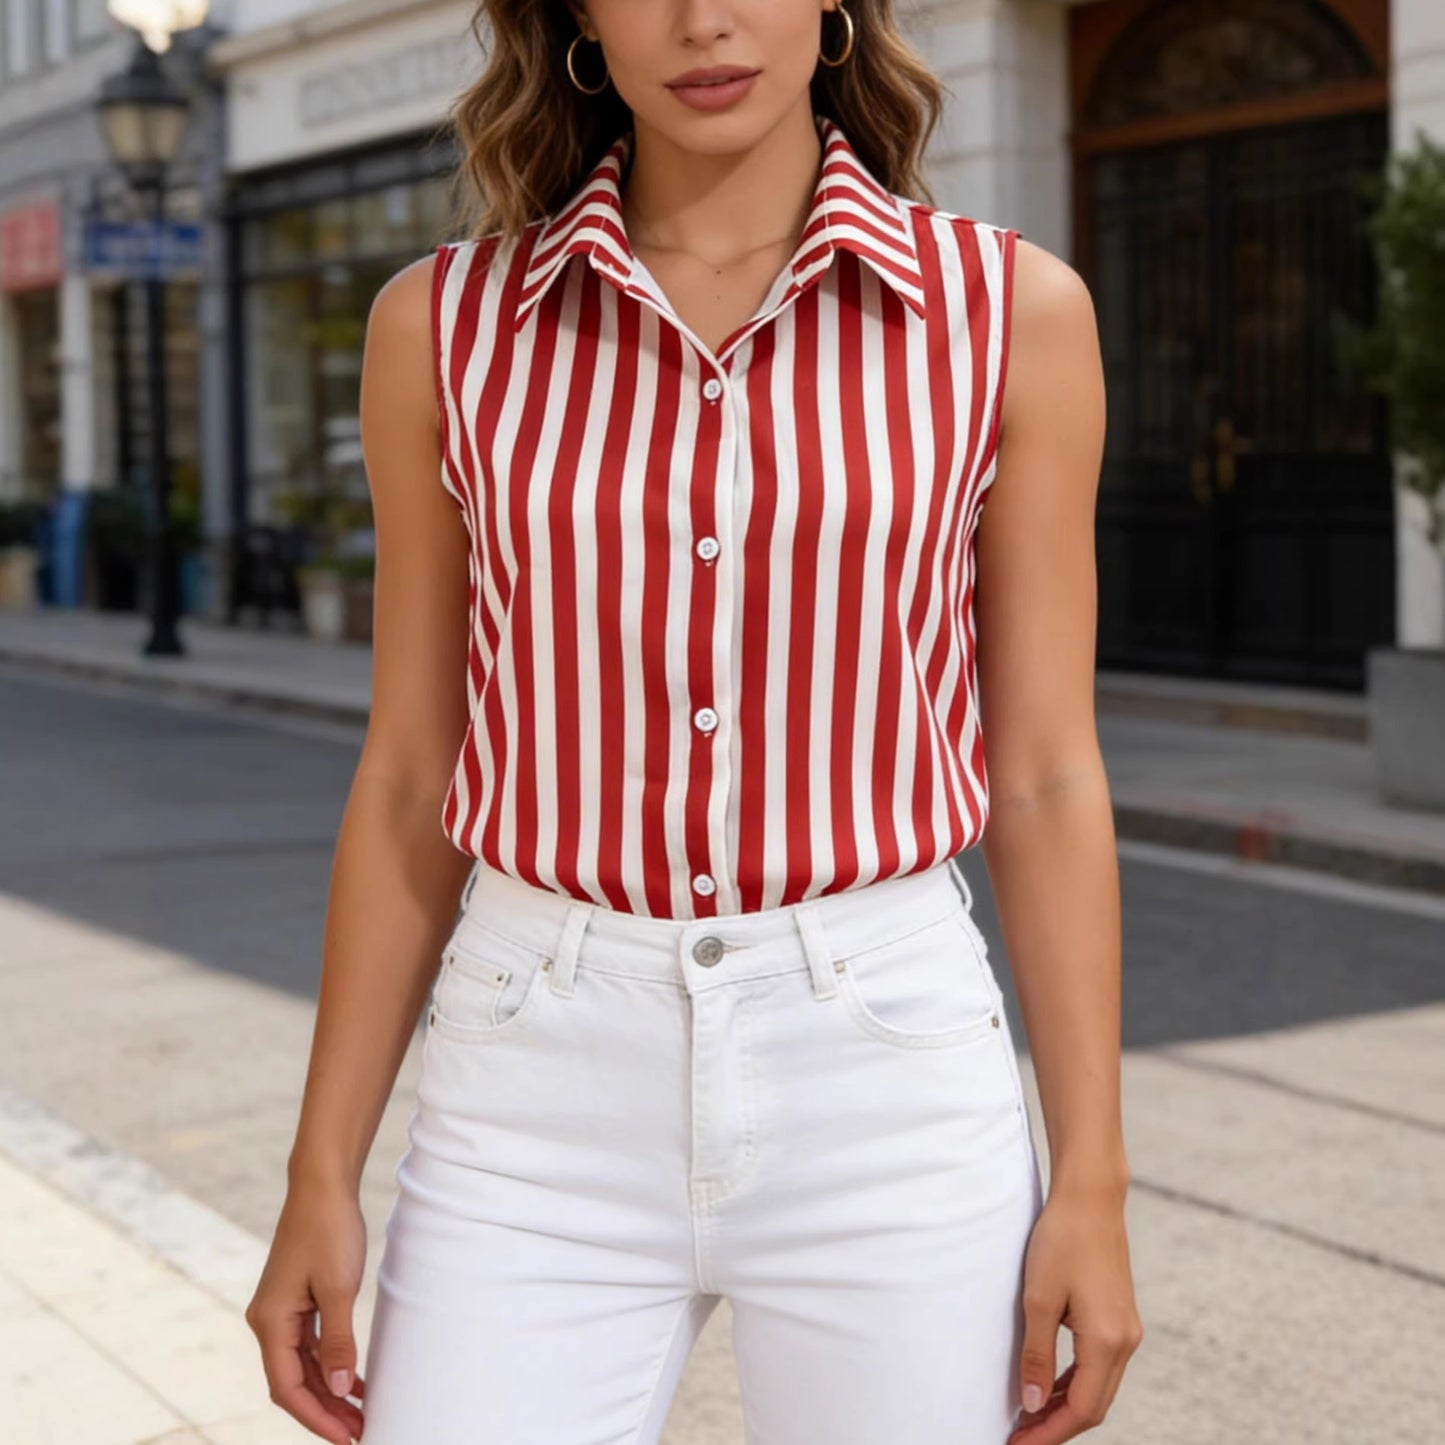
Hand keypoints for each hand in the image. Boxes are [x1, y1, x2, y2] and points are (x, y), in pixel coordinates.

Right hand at [246, 1179, 367, 1441]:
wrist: (322, 1186)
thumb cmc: (329, 1230)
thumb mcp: (340, 1288)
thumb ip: (338, 1340)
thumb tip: (338, 1385)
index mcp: (270, 1322)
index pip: (288, 1387)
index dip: (316, 1417)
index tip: (346, 1438)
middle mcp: (268, 1321)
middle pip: (293, 1382)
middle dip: (325, 1410)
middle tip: (360, 1432)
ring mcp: (280, 1311)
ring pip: (302, 1366)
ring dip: (328, 1391)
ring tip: (360, 1415)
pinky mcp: (295, 1301)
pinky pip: (309, 1345)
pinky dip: (329, 1364)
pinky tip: (353, 1380)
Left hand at [1007, 1180, 1142, 1441]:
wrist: (1090, 1197)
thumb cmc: (1061, 1240)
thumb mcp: (1038, 1299)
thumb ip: (1036, 1355)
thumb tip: (1032, 1405)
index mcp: (1107, 1340)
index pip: (1082, 1409)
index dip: (1049, 1433)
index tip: (1018, 1444)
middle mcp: (1125, 1341)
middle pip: (1094, 1405)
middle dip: (1057, 1426)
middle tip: (1018, 1437)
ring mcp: (1126, 1330)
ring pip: (1098, 1386)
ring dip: (1065, 1406)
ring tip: (1028, 1417)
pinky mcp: (1120, 1317)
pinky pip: (1100, 1365)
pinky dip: (1075, 1382)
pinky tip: (1049, 1386)